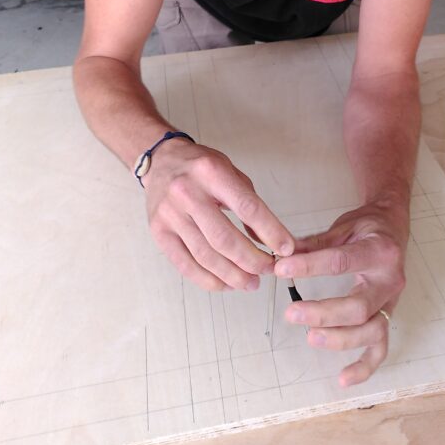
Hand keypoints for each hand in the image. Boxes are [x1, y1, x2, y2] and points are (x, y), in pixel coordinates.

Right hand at [143, 137, 293, 291]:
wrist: (161, 160)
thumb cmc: (200, 166)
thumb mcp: (230, 171)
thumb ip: (249, 202)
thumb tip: (267, 240)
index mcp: (211, 172)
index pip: (247, 207)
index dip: (270, 231)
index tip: (285, 248)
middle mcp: (188, 193)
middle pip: (224, 238)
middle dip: (251, 260)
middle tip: (268, 270)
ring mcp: (170, 214)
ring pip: (205, 255)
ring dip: (232, 275)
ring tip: (251, 282)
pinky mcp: (159, 232)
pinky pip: (185, 264)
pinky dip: (208, 279)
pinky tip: (225, 284)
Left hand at [274, 202, 407, 386]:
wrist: (394, 227)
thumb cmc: (369, 226)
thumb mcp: (344, 226)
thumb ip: (315, 243)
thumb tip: (283, 254)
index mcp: (379, 251)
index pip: (341, 262)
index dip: (309, 266)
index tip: (282, 268)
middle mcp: (390, 280)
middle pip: (358, 307)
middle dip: (324, 314)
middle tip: (292, 313)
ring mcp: (391, 302)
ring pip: (371, 331)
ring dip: (340, 339)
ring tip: (310, 337)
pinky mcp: (388, 317)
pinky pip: (380, 348)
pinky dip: (364, 366)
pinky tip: (342, 378)